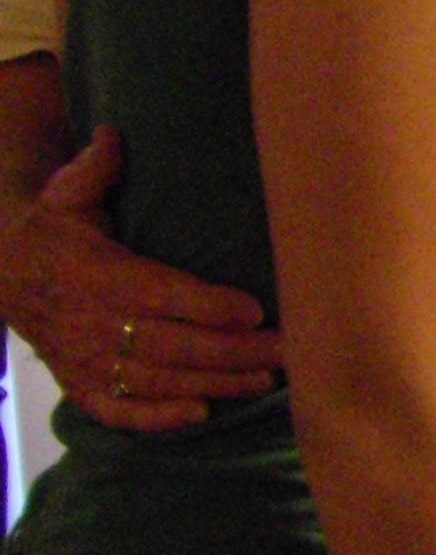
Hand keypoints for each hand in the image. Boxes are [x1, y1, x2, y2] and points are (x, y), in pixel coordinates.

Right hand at [0, 128, 281, 425]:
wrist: (3, 270)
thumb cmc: (56, 229)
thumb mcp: (66, 193)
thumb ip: (93, 169)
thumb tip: (113, 136)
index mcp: (91, 272)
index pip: (158, 293)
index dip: (206, 305)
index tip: (254, 309)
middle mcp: (88, 321)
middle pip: (169, 344)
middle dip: (232, 351)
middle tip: (288, 349)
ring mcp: (82, 358)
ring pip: (155, 380)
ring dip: (213, 383)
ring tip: (266, 379)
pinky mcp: (79, 383)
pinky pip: (116, 410)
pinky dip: (154, 418)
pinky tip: (198, 414)